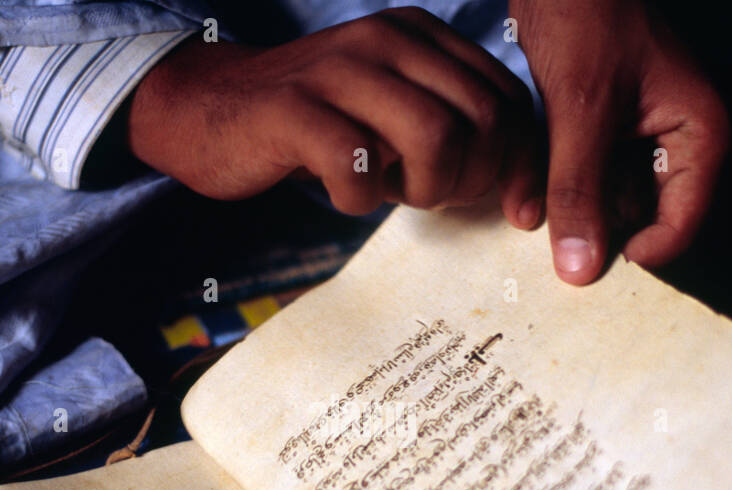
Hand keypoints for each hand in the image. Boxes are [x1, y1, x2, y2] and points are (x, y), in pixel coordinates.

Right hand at [129, 8, 541, 220]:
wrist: (210, 108)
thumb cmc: (315, 125)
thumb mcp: (392, 114)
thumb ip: (453, 129)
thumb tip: (522, 189)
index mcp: (418, 36)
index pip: (507, 98)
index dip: (522, 164)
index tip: (515, 211)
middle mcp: (385, 40)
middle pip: (480, 120)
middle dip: (472, 180)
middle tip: (432, 197)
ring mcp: (337, 71)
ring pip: (435, 138)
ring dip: (425, 189)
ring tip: (392, 193)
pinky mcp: (293, 111)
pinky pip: (359, 167)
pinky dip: (359, 200)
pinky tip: (342, 194)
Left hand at [511, 0, 729, 283]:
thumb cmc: (585, 14)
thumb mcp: (581, 109)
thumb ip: (579, 191)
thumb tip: (580, 271)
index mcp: (698, 135)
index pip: (678, 228)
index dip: (629, 250)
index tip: (581, 254)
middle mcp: (674, 141)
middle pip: (637, 218)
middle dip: (586, 223)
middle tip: (545, 219)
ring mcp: (636, 136)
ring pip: (600, 199)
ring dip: (560, 202)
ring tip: (522, 196)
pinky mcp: (600, 129)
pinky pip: (578, 173)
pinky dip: (549, 178)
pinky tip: (518, 183)